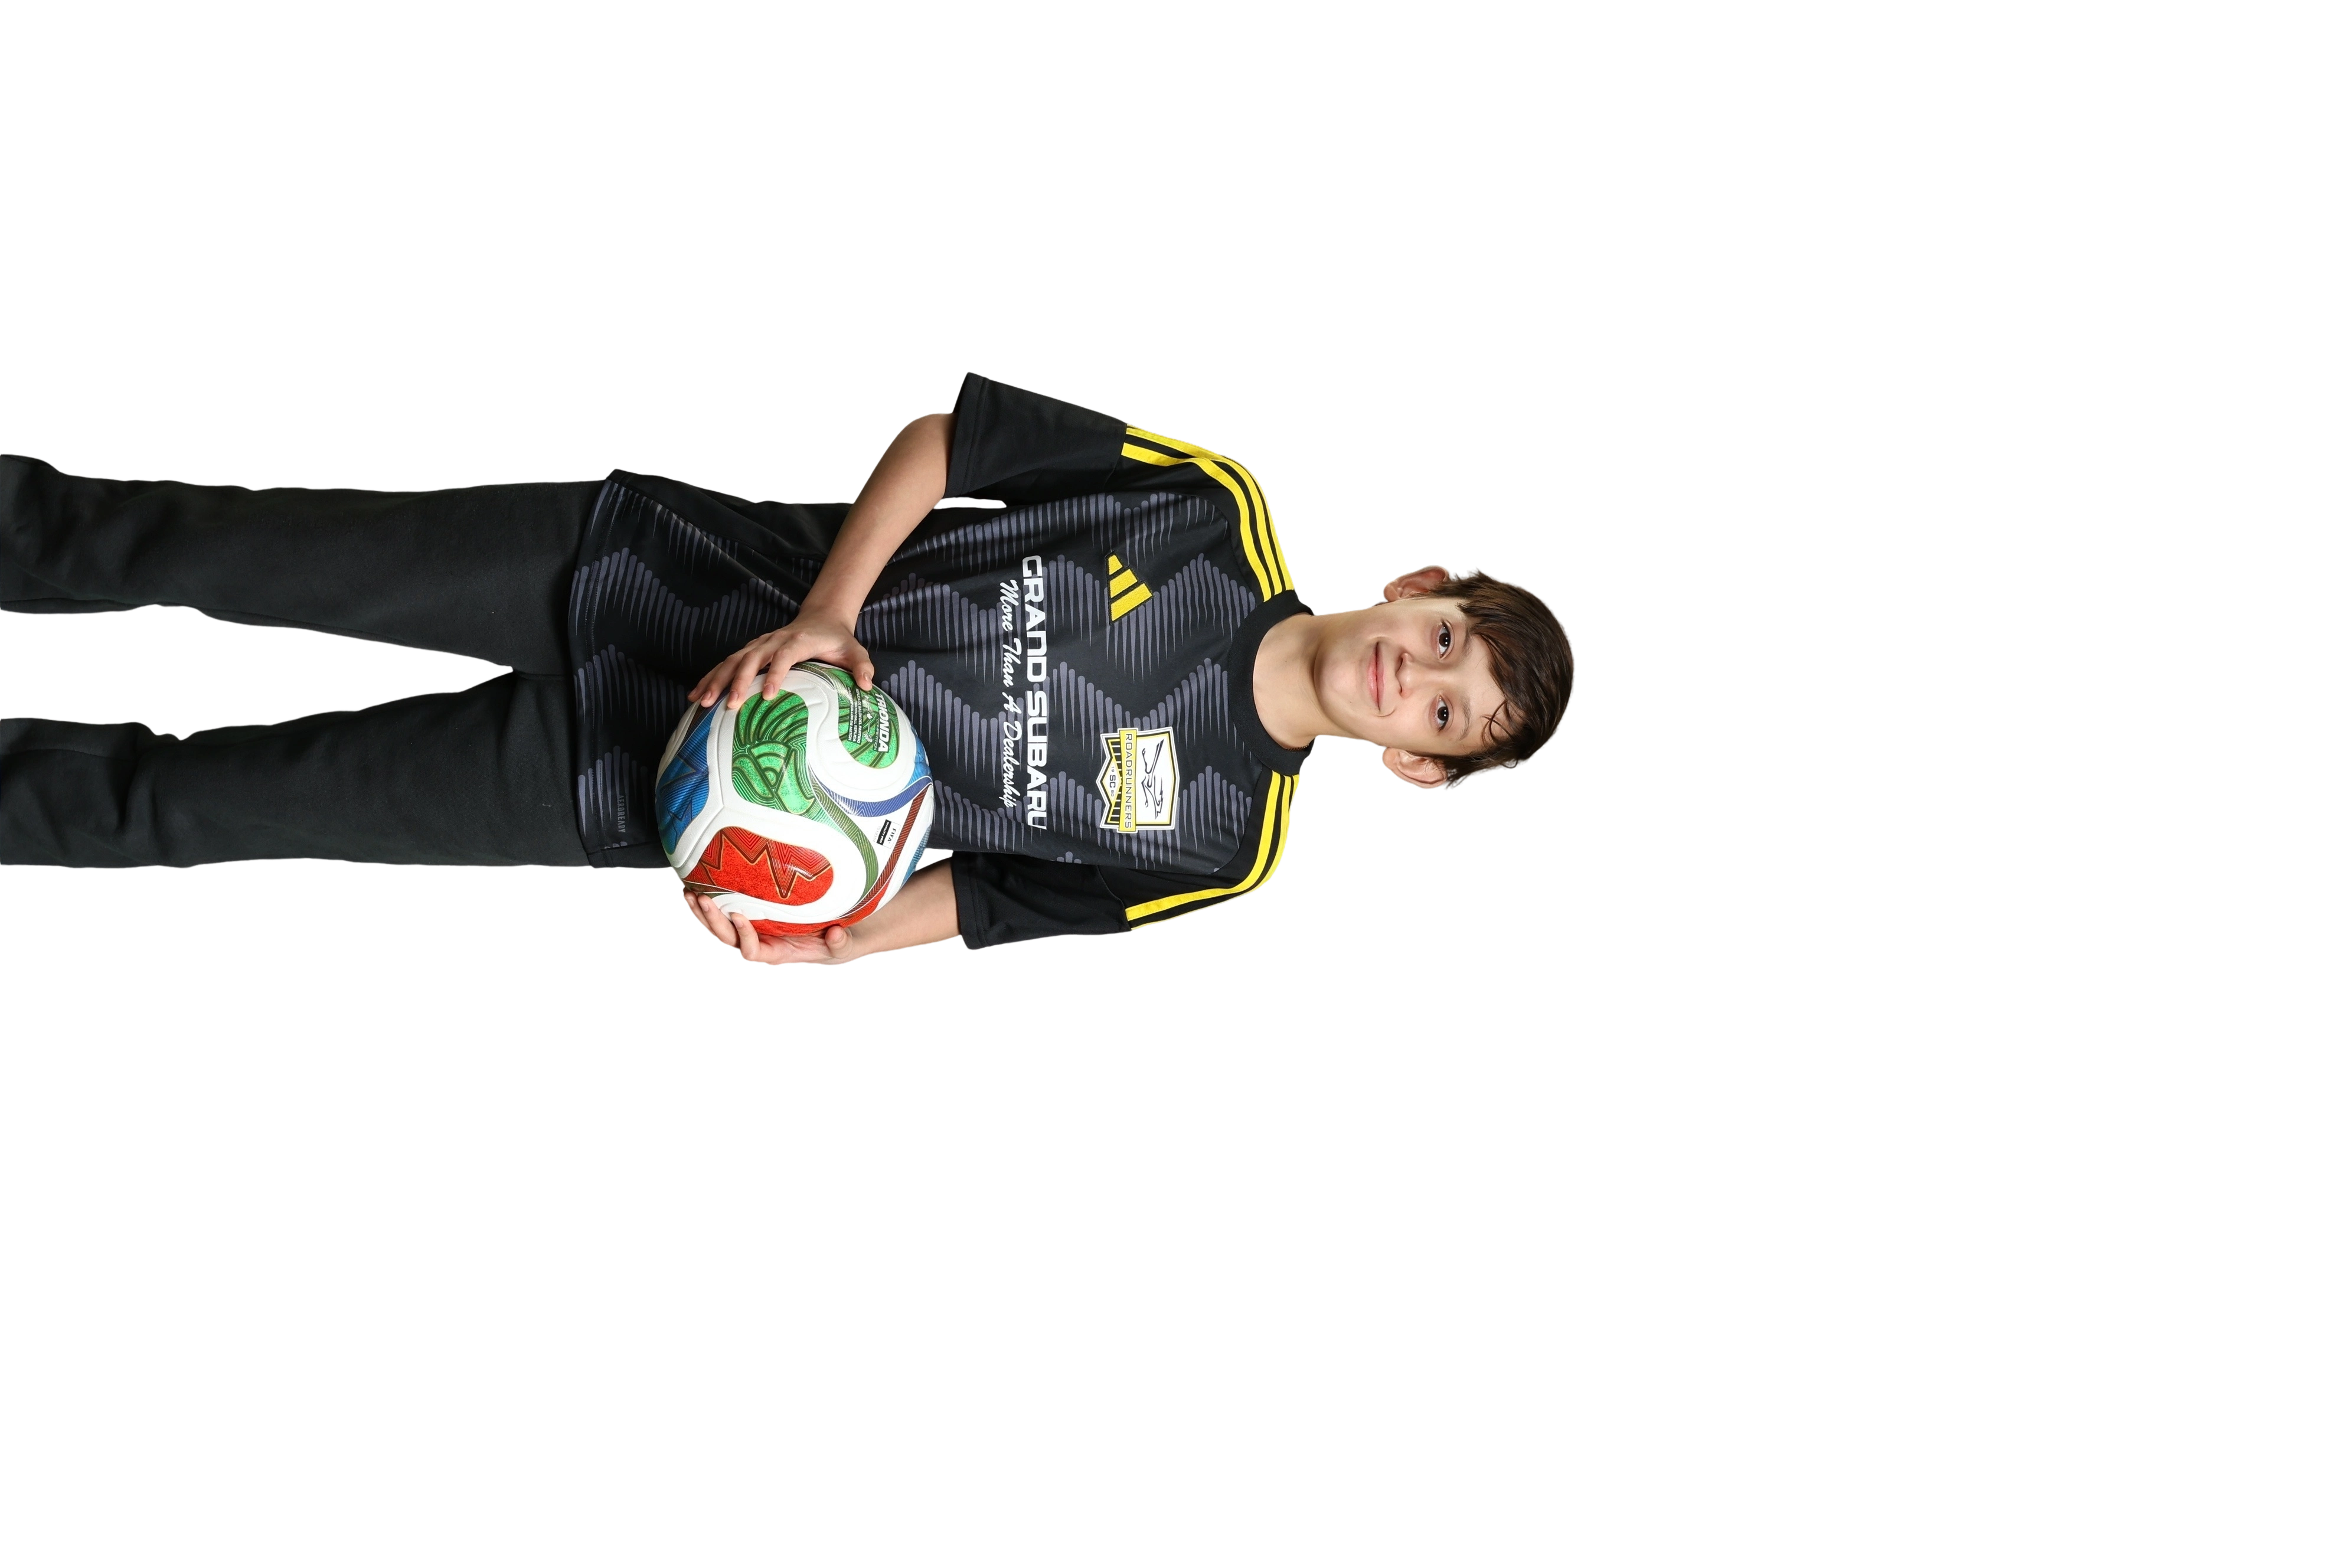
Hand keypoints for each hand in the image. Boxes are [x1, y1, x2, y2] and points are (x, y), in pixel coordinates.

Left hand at [684, 888, 856, 966]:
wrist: (828, 937)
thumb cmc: (832, 943)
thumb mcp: (840, 945)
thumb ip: (839, 943)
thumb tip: (834, 934)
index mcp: (775, 953)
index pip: (751, 952)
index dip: (743, 937)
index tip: (739, 915)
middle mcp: (758, 944)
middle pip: (727, 941)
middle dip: (713, 922)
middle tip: (704, 900)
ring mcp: (750, 932)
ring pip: (718, 930)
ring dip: (702, 915)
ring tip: (690, 895)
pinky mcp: (748, 918)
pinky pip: (722, 916)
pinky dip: (708, 906)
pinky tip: (695, 889)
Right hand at [688, 608, 873, 711]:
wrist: (821, 618)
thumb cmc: (837, 639)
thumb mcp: (855, 650)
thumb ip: (862, 666)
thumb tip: (867, 685)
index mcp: (798, 641)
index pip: (784, 656)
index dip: (776, 673)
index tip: (768, 695)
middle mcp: (773, 641)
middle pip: (751, 659)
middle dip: (738, 681)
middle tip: (729, 705)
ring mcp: (758, 645)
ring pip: (732, 661)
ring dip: (716, 680)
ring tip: (701, 702)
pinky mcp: (749, 651)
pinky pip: (726, 664)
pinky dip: (710, 678)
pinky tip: (695, 696)